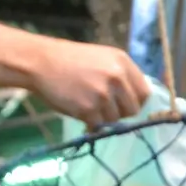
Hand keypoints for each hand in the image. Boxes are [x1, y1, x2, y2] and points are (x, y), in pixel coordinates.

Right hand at [31, 41, 152, 127]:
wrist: (40, 62)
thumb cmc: (71, 61)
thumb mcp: (102, 59)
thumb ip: (121, 77)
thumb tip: (136, 103)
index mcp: (122, 62)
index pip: (145, 93)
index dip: (135, 102)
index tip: (123, 104)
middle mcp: (117, 77)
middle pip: (133, 110)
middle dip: (120, 113)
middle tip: (103, 107)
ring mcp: (103, 94)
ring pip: (115, 120)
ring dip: (103, 118)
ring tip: (86, 104)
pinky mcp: (89, 109)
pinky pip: (98, 126)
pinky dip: (90, 124)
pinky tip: (79, 111)